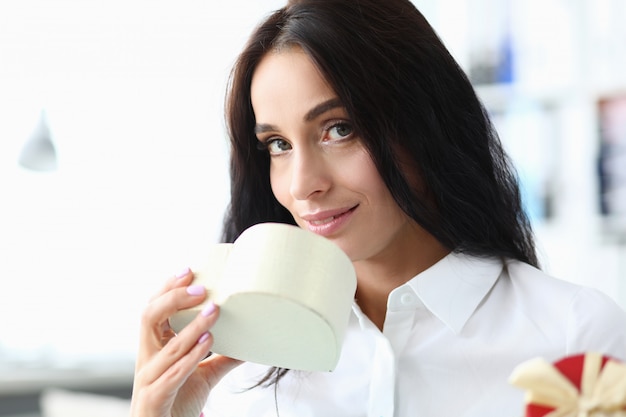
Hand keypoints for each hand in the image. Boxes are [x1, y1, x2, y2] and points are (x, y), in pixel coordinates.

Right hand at [130, 269, 241, 416]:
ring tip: (214, 310)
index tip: (189, 271)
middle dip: (174, 298)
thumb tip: (250, 343)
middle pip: (149, 318)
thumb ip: (222, 358)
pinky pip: (172, 374)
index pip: (154, 309)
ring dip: (192, 326)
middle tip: (201, 287)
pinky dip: (191, 356)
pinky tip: (208, 341)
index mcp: (155, 348)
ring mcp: (148, 379)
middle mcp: (147, 359)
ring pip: (167, 347)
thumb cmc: (177, 401)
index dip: (168, 289)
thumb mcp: (203, 375)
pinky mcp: (155, 398)